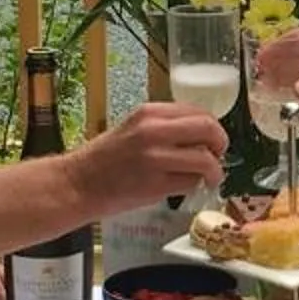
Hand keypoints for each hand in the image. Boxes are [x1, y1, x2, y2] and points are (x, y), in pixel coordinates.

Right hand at [71, 100, 225, 207]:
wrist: (78, 183)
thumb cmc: (106, 160)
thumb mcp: (134, 129)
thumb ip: (166, 128)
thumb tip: (202, 134)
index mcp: (149, 113)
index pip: (198, 111)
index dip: (212, 127)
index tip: (212, 140)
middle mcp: (153, 130)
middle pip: (208, 128)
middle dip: (220, 144)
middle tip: (218, 155)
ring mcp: (155, 157)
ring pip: (205, 159)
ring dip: (213, 171)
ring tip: (208, 177)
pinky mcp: (155, 184)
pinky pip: (191, 182)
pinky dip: (195, 186)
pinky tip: (187, 188)